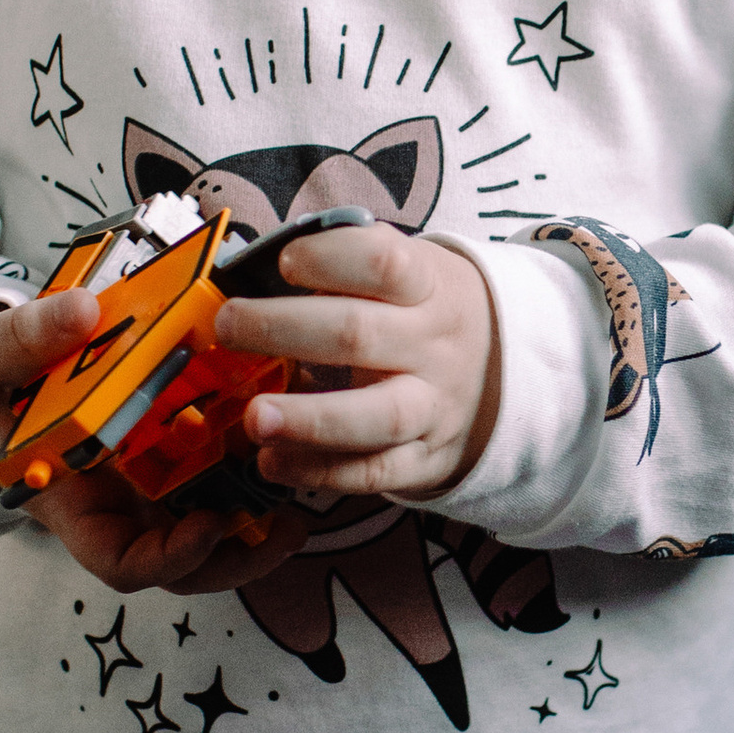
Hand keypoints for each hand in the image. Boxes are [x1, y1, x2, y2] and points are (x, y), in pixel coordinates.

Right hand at [0, 287, 316, 597]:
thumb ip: (26, 340)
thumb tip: (81, 312)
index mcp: (69, 502)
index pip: (121, 560)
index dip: (170, 558)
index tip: (210, 526)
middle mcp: (116, 504)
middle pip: (182, 560)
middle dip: (236, 555)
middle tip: (287, 527)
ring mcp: (145, 482)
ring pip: (208, 523)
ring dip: (256, 518)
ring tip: (305, 495)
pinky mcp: (168, 447)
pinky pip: (213, 469)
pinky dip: (249, 459)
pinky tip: (287, 430)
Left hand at [215, 223, 500, 502]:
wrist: (505, 371)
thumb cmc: (425, 311)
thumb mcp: (411, 269)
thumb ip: (348, 263)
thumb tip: (258, 269)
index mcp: (429, 287)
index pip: (384, 264)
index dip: (329, 259)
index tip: (285, 262)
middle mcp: (433, 346)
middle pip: (359, 335)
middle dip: (283, 329)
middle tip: (229, 326)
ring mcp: (432, 407)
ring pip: (376, 416)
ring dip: (308, 419)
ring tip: (254, 417)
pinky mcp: (424, 459)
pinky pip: (373, 473)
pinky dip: (319, 471)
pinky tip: (272, 461)